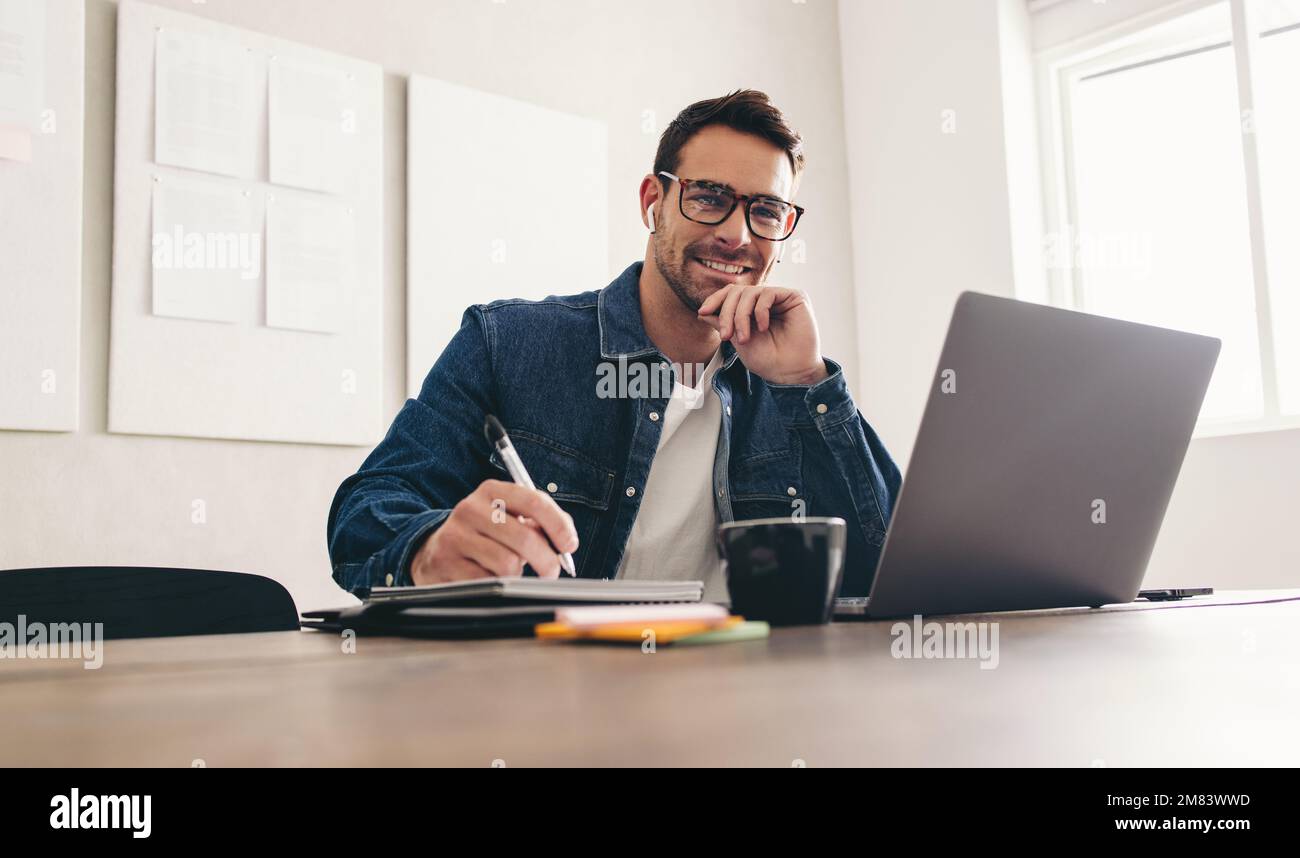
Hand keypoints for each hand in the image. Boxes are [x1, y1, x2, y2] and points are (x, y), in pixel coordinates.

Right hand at [410, 480, 578, 583]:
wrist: (434, 551)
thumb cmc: (485, 535)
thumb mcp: (508, 518)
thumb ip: (539, 522)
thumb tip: (566, 540)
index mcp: (491, 491)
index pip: (534, 501)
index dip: (558, 525)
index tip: (569, 545)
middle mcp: (470, 509)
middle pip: (524, 538)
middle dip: (547, 561)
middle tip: (551, 572)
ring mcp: (455, 536)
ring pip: (507, 564)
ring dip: (518, 575)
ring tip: (512, 572)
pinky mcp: (445, 564)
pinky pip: (488, 582)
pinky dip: (497, 586)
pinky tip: (490, 578)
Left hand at [696, 283, 828, 385]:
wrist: (790, 374)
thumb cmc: (768, 361)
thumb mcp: (737, 340)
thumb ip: (722, 323)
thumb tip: (702, 311)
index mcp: (753, 309)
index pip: (731, 294)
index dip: (715, 300)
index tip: (703, 311)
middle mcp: (766, 301)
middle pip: (737, 292)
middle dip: (727, 312)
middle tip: (726, 335)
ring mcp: (780, 298)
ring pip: (750, 293)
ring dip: (741, 316)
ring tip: (744, 338)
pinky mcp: (794, 297)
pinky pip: (768, 294)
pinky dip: (760, 311)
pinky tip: (763, 328)